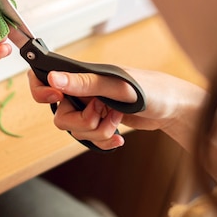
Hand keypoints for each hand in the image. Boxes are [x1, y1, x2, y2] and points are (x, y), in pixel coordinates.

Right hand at [28, 68, 205, 149]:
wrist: (175, 109)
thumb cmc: (151, 89)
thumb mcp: (117, 85)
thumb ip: (84, 82)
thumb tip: (53, 78)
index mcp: (80, 75)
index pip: (43, 78)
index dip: (41, 92)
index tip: (57, 98)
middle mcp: (81, 91)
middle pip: (60, 116)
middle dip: (82, 121)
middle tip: (102, 111)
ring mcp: (89, 107)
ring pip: (75, 130)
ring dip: (97, 131)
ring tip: (117, 120)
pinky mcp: (99, 121)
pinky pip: (89, 139)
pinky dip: (103, 141)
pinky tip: (119, 136)